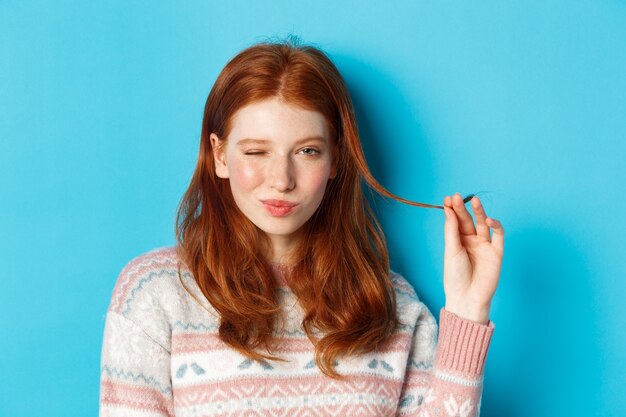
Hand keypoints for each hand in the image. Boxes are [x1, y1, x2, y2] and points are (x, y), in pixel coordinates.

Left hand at [442, 193, 504, 323]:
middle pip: (467, 220)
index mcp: (457, 240)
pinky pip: (498, 235)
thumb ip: (452, 229)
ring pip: (482, 224)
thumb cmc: (456, 276)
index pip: (455, 220)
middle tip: (456, 197)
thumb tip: (448, 208)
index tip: (448, 198)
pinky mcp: (497, 251)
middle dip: (462, 208)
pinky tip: (488, 220)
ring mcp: (484, 245)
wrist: (468, 297)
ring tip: (473, 201)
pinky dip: (495, 225)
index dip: (452, 209)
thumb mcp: (452, 250)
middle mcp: (471, 240)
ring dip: (479, 212)